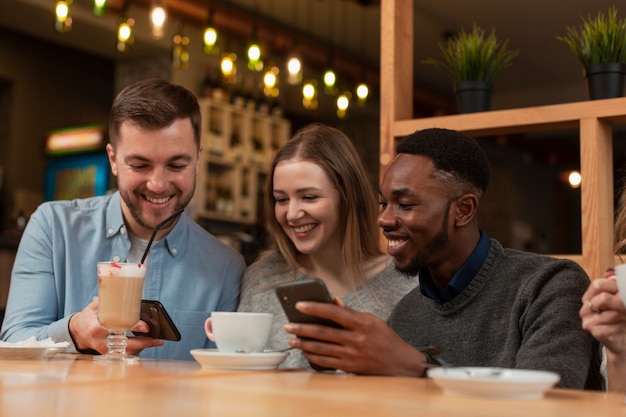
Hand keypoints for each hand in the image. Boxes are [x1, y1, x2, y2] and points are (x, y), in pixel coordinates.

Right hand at [69, 297, 163, 353]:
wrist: (78, 332)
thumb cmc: (89, 317)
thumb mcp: (94, 306)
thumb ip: (107, 299)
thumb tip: (123, 289)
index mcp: (96, 328)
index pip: (117, 328)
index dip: (133, 327)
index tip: (146, 327)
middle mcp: (100, 341)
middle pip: (125, 344)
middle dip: (143, 342)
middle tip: (157, 339)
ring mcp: (104, 350)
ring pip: (127, 350)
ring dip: (143, 346)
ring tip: (156, 341)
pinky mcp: (108, 354)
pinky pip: (124, 352)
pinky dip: (137, 348)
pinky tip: (147, 344)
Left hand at [283, 301, 427, 375]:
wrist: (400, 363)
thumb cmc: (385, 338)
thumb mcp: (371, 320)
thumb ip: (350, 312)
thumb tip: (333, 300)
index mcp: (361, 323)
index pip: (333, 312)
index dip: (314, 307)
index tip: (299, 305)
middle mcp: (356, 339)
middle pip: (322, 332)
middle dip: (302, 328)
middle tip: (288, 325)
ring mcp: (352, 354)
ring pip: (321, 349)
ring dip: (303, 344)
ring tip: (292, 339)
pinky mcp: (350, 367)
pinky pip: (326, 362)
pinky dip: (313, 357)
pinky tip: (305, 352)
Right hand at [580, 276, 625, 354]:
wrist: (622, 338)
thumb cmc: (622, 317)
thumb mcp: (619, 298)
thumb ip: (616, 286)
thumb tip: (611, 273)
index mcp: (590, 296)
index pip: (597, 285)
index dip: (614, 286)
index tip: (622, 291)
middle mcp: (586, 307)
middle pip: (603, 298)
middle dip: (620, 302)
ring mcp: (588, 320)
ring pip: (612, 314)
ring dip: (623, 316)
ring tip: (624, 318)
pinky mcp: (595, 332)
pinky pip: (613, 326)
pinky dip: (622, 327)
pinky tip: (621, 328)